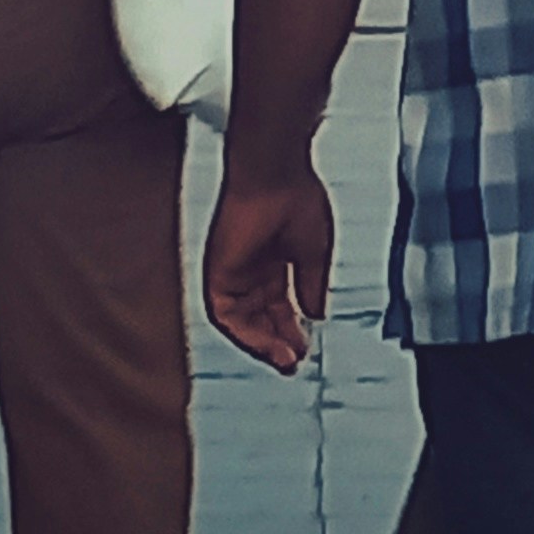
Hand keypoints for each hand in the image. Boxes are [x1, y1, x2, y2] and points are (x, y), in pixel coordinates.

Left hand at [203, 166, 333, 372]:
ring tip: (287, 360)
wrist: (275, 171)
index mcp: (273, 260)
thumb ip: (311, 286)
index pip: (278, 306)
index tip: (306, 347)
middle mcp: (250, 268)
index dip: (291, 329)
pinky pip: (225, 315)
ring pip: (242, 322)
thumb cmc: (297, 197)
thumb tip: (315, 316)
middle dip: (277, 342)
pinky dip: (245, 334)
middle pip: (260, 318)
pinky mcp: (217, 271)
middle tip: (295, 362)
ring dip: (262, 344)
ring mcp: (232, 270)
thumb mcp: (313, 251)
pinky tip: (269, 345)